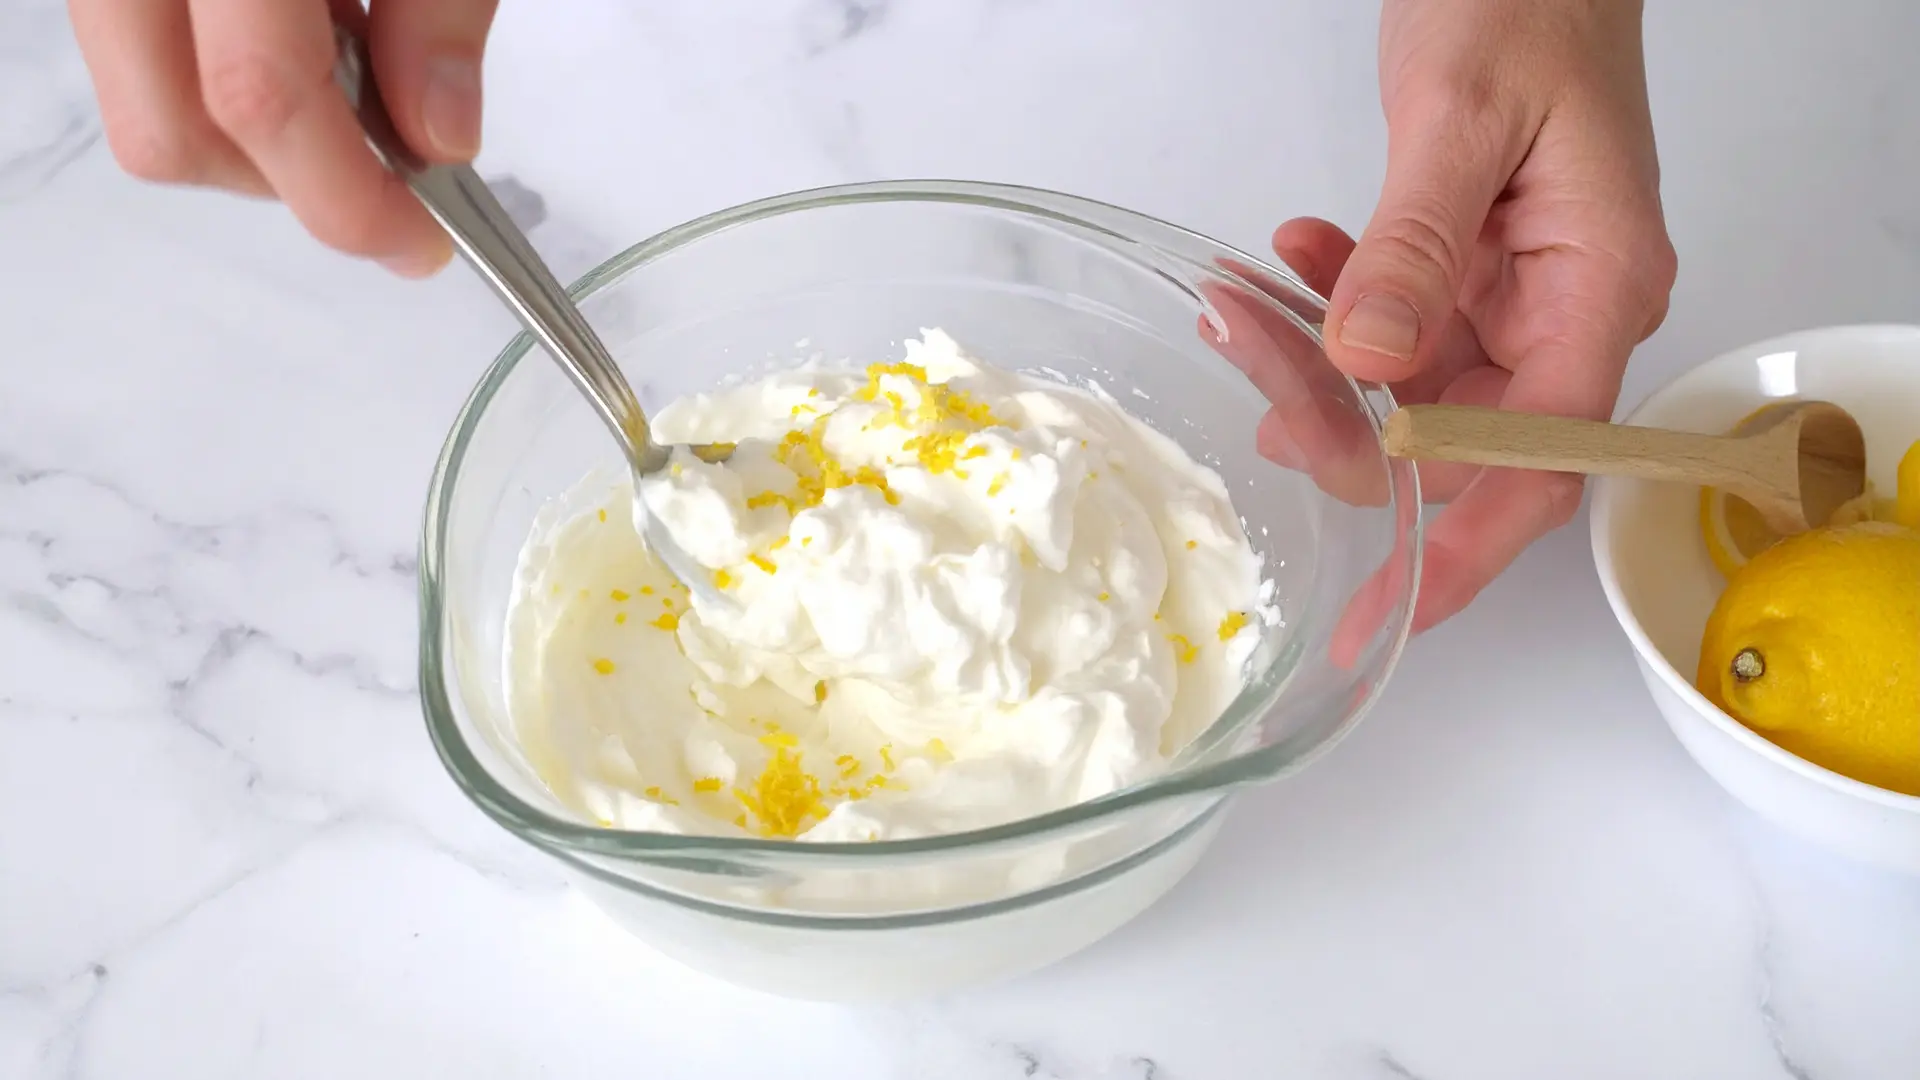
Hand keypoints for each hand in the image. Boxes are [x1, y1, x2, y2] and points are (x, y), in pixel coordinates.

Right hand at [69, 0, 499, 276]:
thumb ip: (441, 15)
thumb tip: (441, 140)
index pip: (258, 96)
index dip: (349, 195)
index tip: (423, 241)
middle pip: (170, 133)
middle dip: (289, 184)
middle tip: (388, 167)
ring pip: (145, 106)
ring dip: (256, 136)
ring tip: (350, 66)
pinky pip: (143, 55)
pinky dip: (223, 78)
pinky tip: (305, 33)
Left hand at [1278, 0, 1677, 632]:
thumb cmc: (1526, 6)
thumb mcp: (1460, 121)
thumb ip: (1413, 246)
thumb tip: (1367, 361)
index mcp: (1599, 292)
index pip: (1540, 465)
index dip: (1461, 550)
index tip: (1384, 606)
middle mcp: (1567, 313)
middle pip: (1459, 442)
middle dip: (1351, 430)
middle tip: (1261, 380)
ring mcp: (1516, 299)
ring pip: (1408, 392)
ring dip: (1322, 364)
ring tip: (1253, 307)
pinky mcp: (1468, 276)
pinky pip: (1393, 330)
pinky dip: (1333, 306)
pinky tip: (1292, 257)